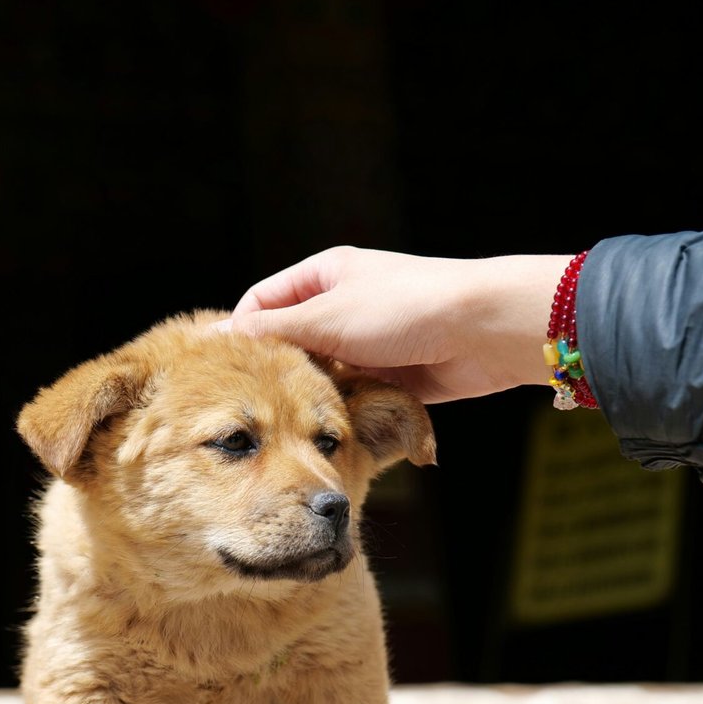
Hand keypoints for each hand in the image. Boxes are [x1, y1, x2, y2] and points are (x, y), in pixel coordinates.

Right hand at [224, 246, 572, 402]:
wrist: (484, 331)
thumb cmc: (407, 308)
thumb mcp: (327, 316)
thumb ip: (272, 331)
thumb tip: (218, 337)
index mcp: (324, 276)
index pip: (261, 304)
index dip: (240, 336)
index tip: (224, 372)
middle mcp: (343, 306)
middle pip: (289, 344)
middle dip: (275, 373)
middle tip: (256, 405)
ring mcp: (368, 343)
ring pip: (319, 376)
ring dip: (310, 396)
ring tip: (293, 420)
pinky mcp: (390, 376)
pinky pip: (351, 397)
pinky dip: (340, 410)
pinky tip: (329, 427)